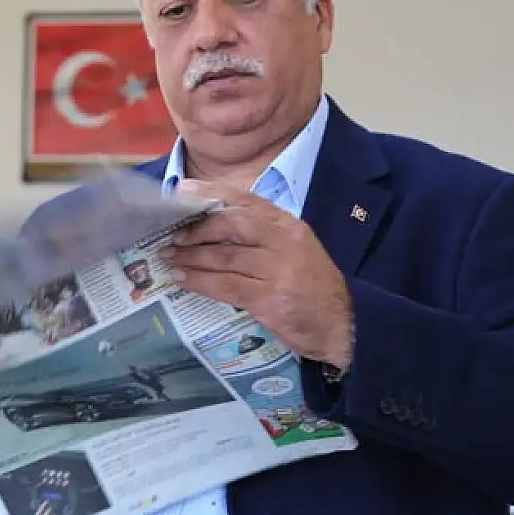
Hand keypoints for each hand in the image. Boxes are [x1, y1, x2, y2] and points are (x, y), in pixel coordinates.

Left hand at [162, 179, 354, 371]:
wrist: (344, 325)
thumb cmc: (313, 288)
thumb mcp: (296, 251)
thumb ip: (264, 237)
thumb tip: (216, 227)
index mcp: (289, 226)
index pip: (247, 201)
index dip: (212, 193)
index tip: (183, 189)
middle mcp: (285, 242)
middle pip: (232, 224)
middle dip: (197, 228)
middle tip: (172, 233)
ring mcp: (279, 270)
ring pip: (224, 257)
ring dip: (191, 256)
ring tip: (169, 256)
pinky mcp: (270, 299)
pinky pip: (226, 285)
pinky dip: (200, 280)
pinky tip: (182, 278)